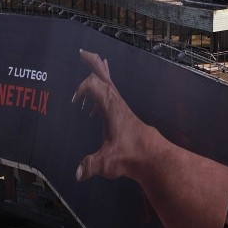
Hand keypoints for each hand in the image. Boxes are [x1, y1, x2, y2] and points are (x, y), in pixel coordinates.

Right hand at [72, 49, 144, 181]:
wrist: (153, 158)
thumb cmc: (131, 155)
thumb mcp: (106, 162)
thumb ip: (90, 165)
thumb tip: (77, 174)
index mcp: (110, 106)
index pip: (92, 84)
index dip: (80, 89)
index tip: (74, 102)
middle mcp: (116, 102)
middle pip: (103, 75)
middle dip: (92, 62)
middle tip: (82, 52)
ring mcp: (121, 107)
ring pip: (109, 83)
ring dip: (100, 74)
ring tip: (94, 63)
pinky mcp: (123, 114)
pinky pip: (112, 94)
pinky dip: (103, 89)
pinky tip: (97, 100)